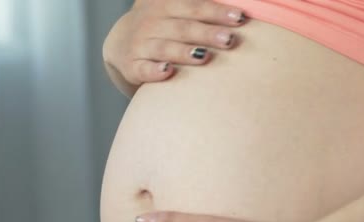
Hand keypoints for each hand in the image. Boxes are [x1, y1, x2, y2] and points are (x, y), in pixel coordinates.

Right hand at [102, 0, 246, 96]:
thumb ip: (201, 8)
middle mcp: (152, 22)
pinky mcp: (132, 66)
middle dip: (206, 33)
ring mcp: (141, 44)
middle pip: (183, 27)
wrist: (121, 45)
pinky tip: (168, 72)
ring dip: (184, 52)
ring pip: (164, 47)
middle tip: (229, 40)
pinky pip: (143, 69)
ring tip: (204, 56)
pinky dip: (154, 71)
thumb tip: (243, 8)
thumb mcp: (176, 10)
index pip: (194, 7)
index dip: (217, 12)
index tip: (240, 18)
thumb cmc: (164, 28)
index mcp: (166, 5)